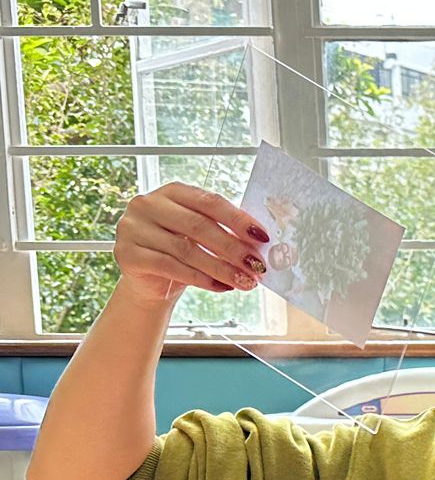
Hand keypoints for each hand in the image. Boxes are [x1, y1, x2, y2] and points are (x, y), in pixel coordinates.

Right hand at [114, 183, 269, 300]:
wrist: (151, 282)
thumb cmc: (182, 252)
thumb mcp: (202, 236)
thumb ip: (224, 231)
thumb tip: (261, 243)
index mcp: (172, 192)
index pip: (209, 202)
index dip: (238, 219)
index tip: (263, 238)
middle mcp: (148, 204)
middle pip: (198, 226)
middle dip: (233, 248)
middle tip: (257, 266)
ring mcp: (133, 228)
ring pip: (186, 250)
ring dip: (221, 268)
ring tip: (245, 281)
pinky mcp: (127, 254)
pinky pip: (171, 267)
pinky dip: (201, 279)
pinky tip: (221, 287)